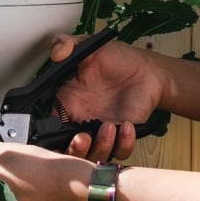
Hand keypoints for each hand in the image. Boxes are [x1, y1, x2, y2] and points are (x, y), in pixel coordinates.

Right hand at [47, 33, 170, 162]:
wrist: (148, 70)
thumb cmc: (119, 60)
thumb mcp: (89, 47)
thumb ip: (67, 44)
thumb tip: (56, 53)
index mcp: (70, 104)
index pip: (51, 129)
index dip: (51, 137)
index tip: (57, 133)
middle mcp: (84, 122)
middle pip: (69, 151)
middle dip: (74, 151)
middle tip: (82, 138)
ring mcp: (104, 132)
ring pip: (94, 156)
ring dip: (101, 146)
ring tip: (110, 126)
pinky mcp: (124, 136)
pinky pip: (121, 151)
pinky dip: (124, 144)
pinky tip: (127, 126)